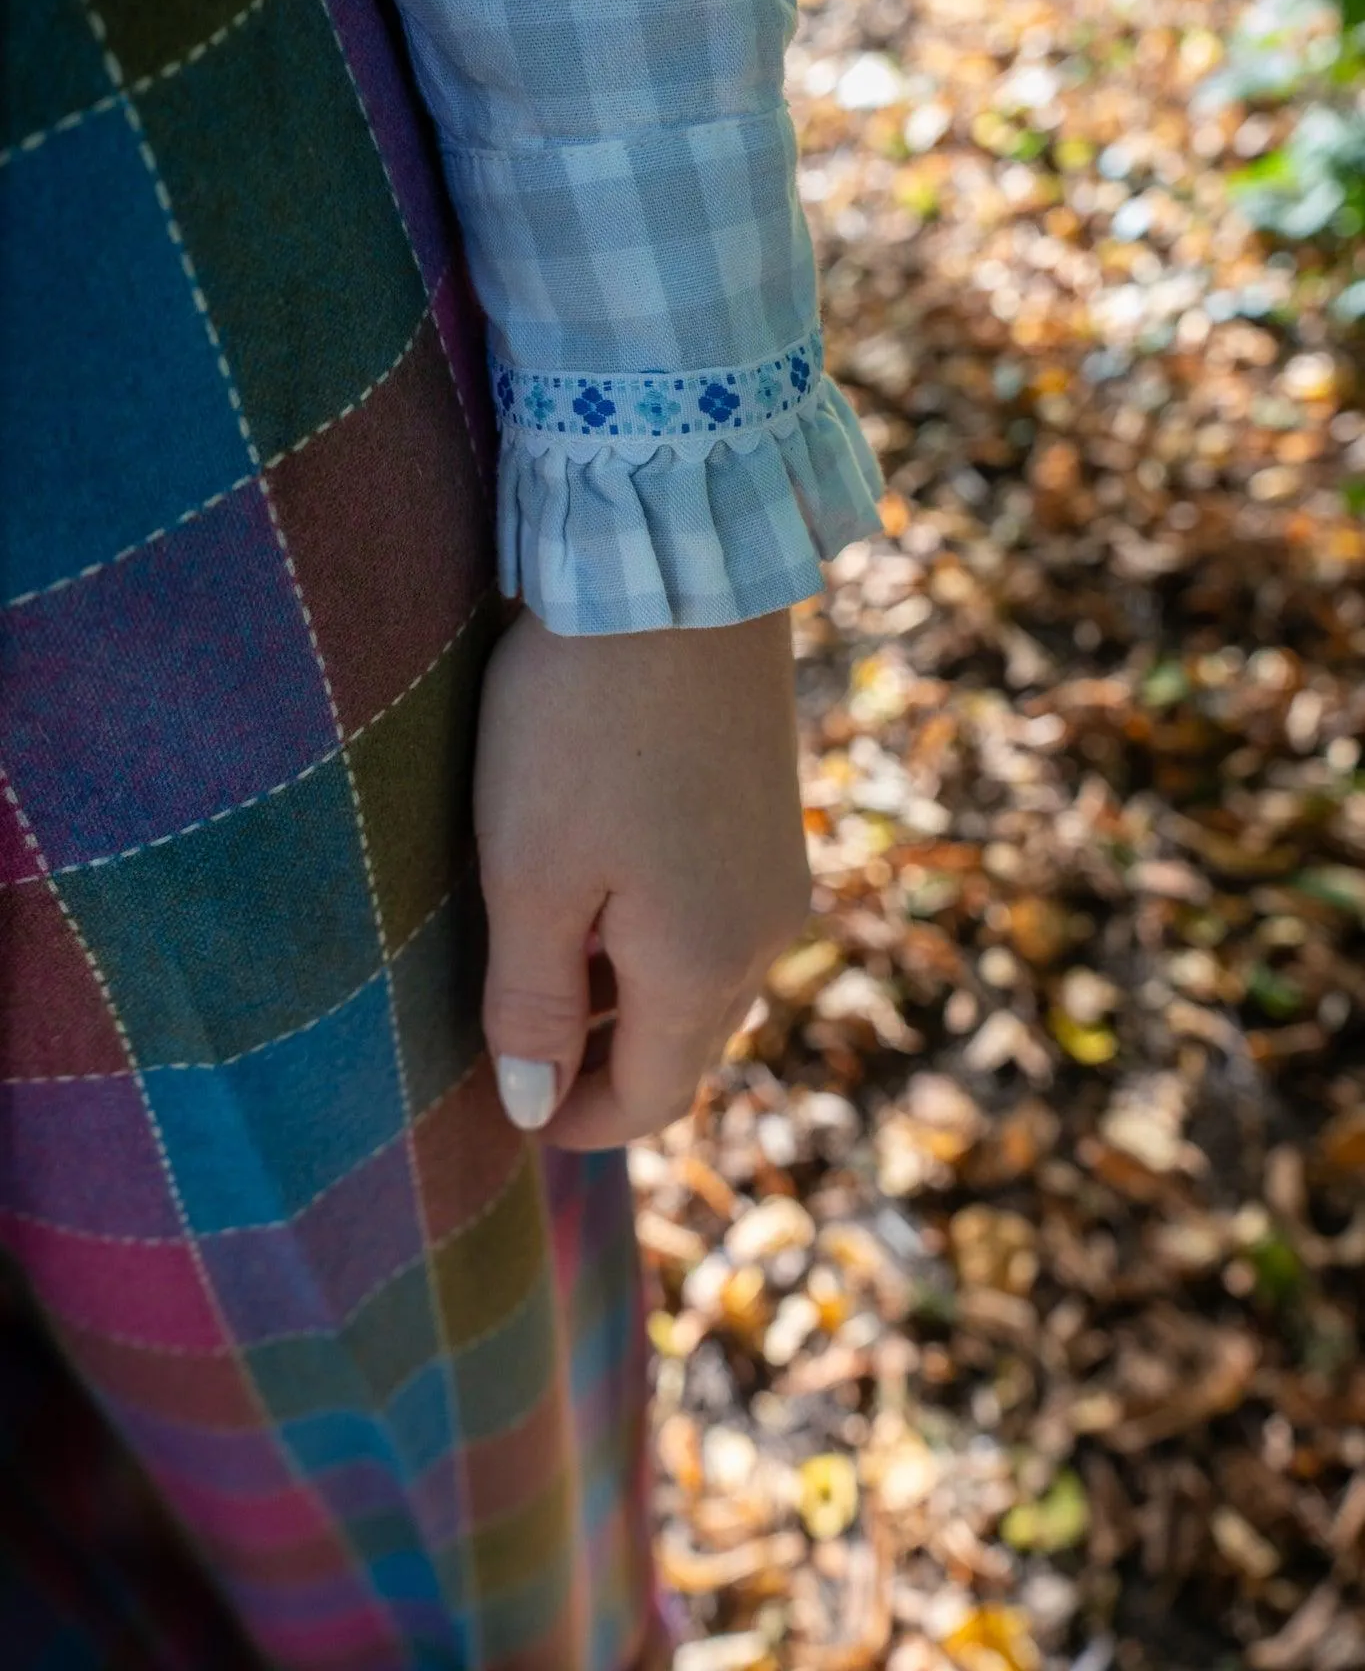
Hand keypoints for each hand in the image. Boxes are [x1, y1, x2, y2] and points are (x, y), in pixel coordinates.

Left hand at [474, 606, 810, 1148]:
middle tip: (508, 1030)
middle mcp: (764, 931)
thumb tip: (531, 1106)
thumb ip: (531, 1002)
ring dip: (627, 987)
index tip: (506, 1105)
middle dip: (602, 1056)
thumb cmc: (579, 728)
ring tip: (538, 943)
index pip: (652, 1099)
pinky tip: (595, 869)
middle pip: (684, 1042)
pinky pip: (718, 908)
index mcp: (704, 966)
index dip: (578, 1119)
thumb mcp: (530, 873)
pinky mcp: (772, 810)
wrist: (677, 572)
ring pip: (703, 973)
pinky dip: (656, 926)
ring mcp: (778, 867)